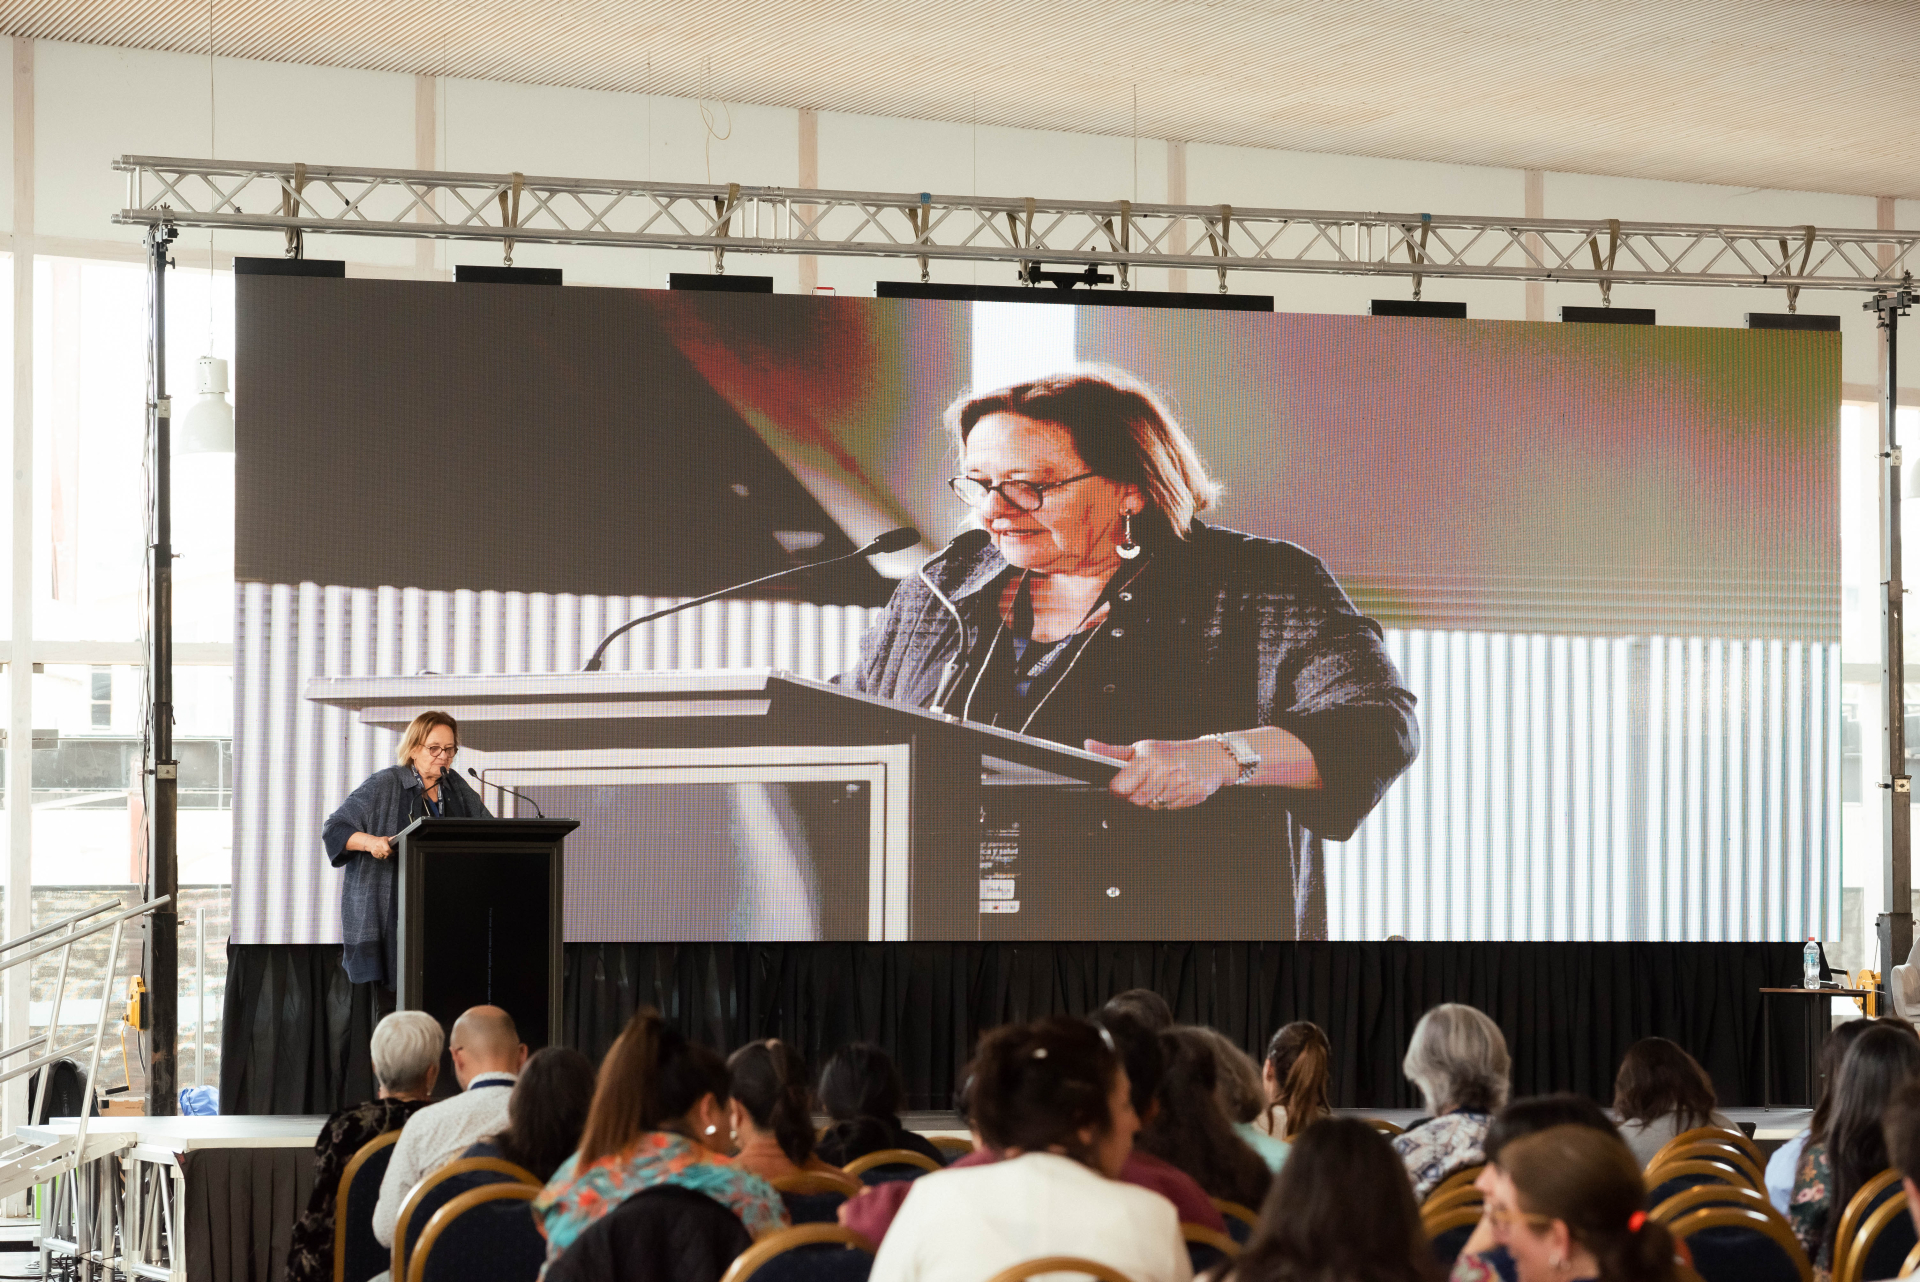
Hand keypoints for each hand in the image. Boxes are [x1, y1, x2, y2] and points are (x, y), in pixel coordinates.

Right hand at [365, 836, 392, 859]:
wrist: (371, 842)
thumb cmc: (379, 840)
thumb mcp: (385, 838)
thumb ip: (391, 838)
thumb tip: (397, 837)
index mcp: (382, 842)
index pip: (387, 849)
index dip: (391, 851)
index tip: (393, 851)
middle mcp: (378, 847)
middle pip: (386, 854)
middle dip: (390, 854)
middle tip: (392, 853)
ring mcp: (376, 851)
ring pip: (384, 857)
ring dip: (387, 856)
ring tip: (387, 853)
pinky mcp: (374, 854)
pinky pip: (380, 858)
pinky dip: (383, 857)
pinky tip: (383, 854)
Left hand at [1084, 738, 1236, 810]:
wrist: (1210, 757)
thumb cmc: (1171, 752)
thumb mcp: (1141, 748)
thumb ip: (1111, 751)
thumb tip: (1087, 745)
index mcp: (1147, 758)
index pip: (1119, 787)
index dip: (1116, 792)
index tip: (1118, 789)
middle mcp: (1163, 771)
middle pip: (1135, 801)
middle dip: (1135, 798)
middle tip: (1143, 786)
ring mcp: (1179, 785)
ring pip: (1152, 806)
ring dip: (1153, 801)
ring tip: (1159, 787)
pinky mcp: (1192, 796)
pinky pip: (1170, 809)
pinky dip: (1168, 804)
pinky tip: (1173, 791)